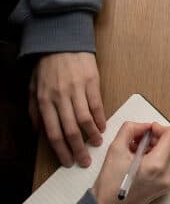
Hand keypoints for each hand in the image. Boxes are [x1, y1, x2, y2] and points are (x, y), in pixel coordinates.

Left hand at [30, 52, 106, 167]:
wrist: (62, 41)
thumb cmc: (47, 65)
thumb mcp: (33, 87)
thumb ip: (34, 110)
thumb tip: (38, 131)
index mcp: (44, 101)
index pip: (53, 132)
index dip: (61, 150)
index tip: (67, 161)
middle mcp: (60, 98)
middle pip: (70, 130)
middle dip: (78, 149)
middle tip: (85, 161)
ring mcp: (77, 90)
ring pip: (85, 120)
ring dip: (92, 136)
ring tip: (97, 144)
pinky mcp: (91, 83)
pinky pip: (97, 106)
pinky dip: (100, 119)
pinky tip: (102, 127)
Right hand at [91, 122, 169, 203]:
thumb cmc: (109, 185)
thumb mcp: (115, 149)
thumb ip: (130, 130)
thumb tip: (144, 126)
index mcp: (156, 165)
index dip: (158, 128)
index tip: (146, 131)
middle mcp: (167, 175)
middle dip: (156, 138)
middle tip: (137, 141)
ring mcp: (168, 182)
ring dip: (156, 148)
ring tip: (136, 152)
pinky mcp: (166, 187)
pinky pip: (167, 165)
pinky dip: (156, 158)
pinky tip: (140, 162)